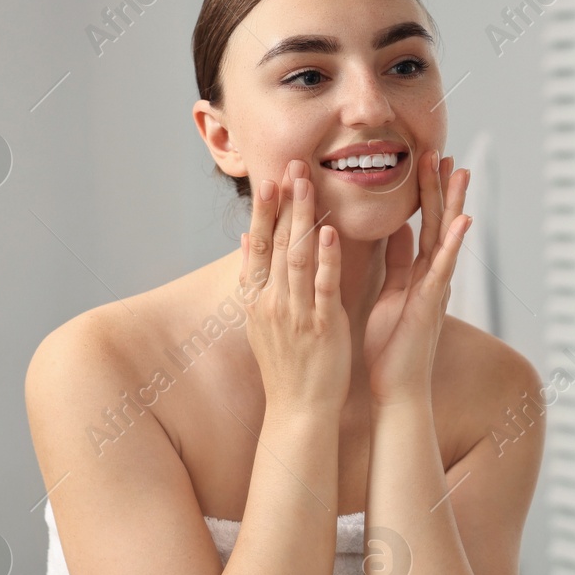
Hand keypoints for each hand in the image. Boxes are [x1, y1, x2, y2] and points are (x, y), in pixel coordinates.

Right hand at [238, 158, 351, 412]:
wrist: (298, 410)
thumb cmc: (288, 366)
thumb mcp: (262, 321)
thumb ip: (257, 279)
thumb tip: (246, 243)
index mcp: (259, 299)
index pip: (259, 245)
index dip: (264, 211)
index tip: (269, 178)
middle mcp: (271, 301)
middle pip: (275, 243)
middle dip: (282, 202)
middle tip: (289, 164)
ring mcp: (294, 313)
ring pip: (296, 257)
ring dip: (301, 218)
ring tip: (307, 183)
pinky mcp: (319, 326)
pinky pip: (321, 287)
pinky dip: (324, 259)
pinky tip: (327, 233)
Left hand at [364, 150, 471, 407]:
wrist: (396, 389)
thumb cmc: (391, 348)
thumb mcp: (390, 294)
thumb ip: (396, 262)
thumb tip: (399, 229)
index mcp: (418, 273)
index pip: (423, 223)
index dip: (424, 192)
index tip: (425, 159)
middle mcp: (432, 277)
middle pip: (438, 222)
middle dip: (439, 187)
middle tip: (442, 150)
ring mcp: (435, 289)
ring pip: (446, 237)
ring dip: (452, 204)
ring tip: (458, 171)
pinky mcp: (431, 304)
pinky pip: (443, 268)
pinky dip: (454, 243)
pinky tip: (464, 219)